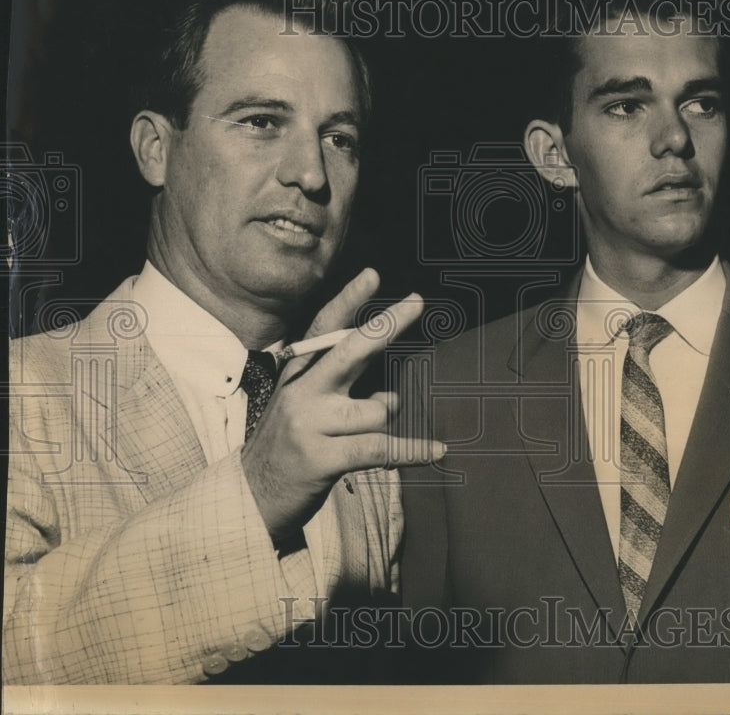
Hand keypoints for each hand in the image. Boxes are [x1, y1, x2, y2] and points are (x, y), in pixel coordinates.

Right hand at [241, 268, 444, 542]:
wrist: (247, 498)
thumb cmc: (289, 446)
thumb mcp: (304, 408)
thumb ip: (343, 393)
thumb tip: (393, 393)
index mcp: (298, 375)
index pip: (323, 329)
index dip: (347, 300)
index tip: (372, 275)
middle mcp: (302, 392)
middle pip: (351, 349)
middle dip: (387, 325)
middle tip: (418, 301)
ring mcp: (310, 424)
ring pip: (376, 409)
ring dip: (387, 420)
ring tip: (373, 431)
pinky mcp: (321, 458)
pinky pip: (380, 448)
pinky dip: (412, 451)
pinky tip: (436, 450)